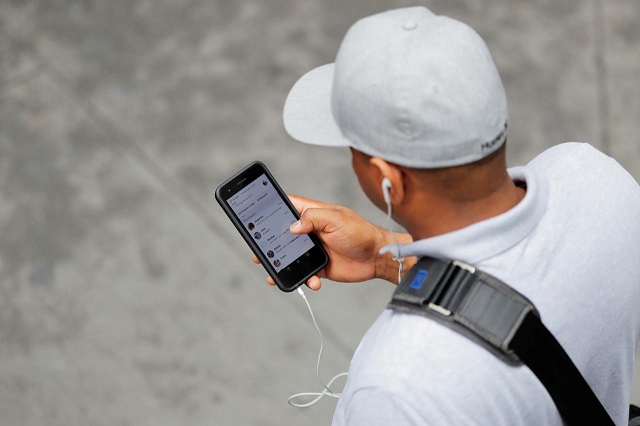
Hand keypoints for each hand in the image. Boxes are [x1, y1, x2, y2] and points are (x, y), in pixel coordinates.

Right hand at [252, 195, 413, 289]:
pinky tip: (312, 281)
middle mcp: (310, 230)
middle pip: (281, 235)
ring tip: (274, 273)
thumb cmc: (360, 232)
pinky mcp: (319, 266)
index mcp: (312, 214)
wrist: (378, 257)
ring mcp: (313, 249)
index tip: (255, 215)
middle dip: (269, 244)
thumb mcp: (337, 219)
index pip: (285, 206)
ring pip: (289, 257)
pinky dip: (304, 279)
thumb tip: (293, 226)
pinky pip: (304, 273)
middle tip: (258, 253)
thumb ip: (314, 218)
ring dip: (282, 265)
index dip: (270, 208)